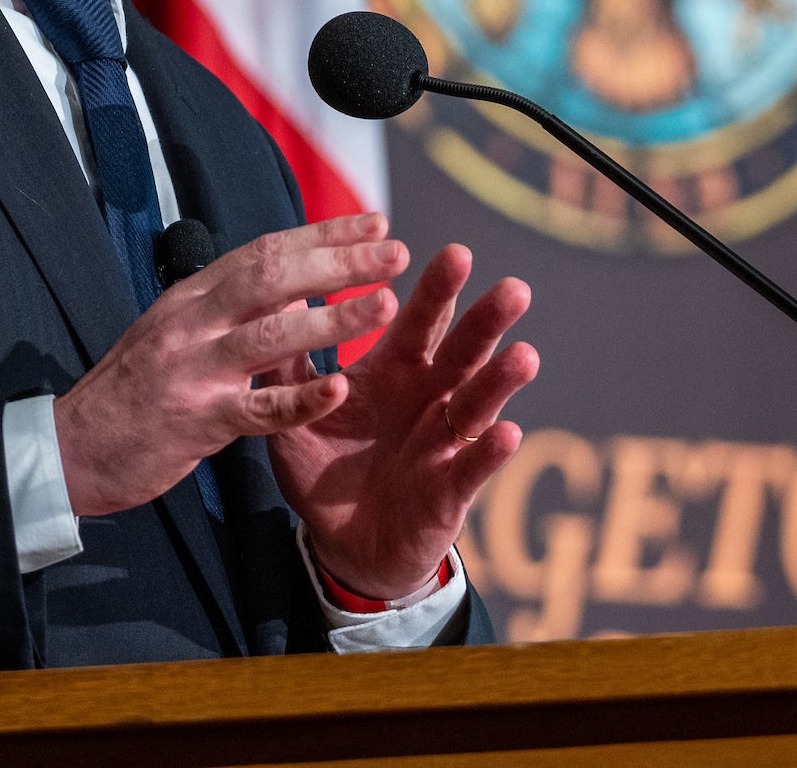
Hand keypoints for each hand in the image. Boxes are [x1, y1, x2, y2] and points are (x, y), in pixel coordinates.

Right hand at [53, 215, 407, 515]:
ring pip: (271, 334)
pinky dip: (301, 400)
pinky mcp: (195, 420)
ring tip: (385, 305)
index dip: (323, 234)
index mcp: (192, 296)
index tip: (375, 222)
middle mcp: (192, 321)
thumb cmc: (133, 390)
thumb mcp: (174, 330)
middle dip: (339, 261)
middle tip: (394, 252)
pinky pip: (257, 410)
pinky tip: (338, 389)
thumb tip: (288, 279)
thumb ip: (225, 306)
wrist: (72, 447)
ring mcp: (193, 369)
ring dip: (333, 317)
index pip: (265, 250)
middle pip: (273, 277)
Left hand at [266, 237, 538, 600]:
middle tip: (513, 289)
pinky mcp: (449, 491)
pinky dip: (489, 452)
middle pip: (463, 352)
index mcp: (395, 372)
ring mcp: (444, 443)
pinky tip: (507, 433)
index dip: (437, 290)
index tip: (455, 253)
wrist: (341, 544)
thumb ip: (288, 368)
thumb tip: (272, 303)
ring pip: (477, 404)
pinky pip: (472, 469)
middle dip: (486, 321)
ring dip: (500, 381)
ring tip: (524, 355)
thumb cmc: (324, 470)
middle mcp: (429, 399)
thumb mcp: (296, 415)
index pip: (420, 321)